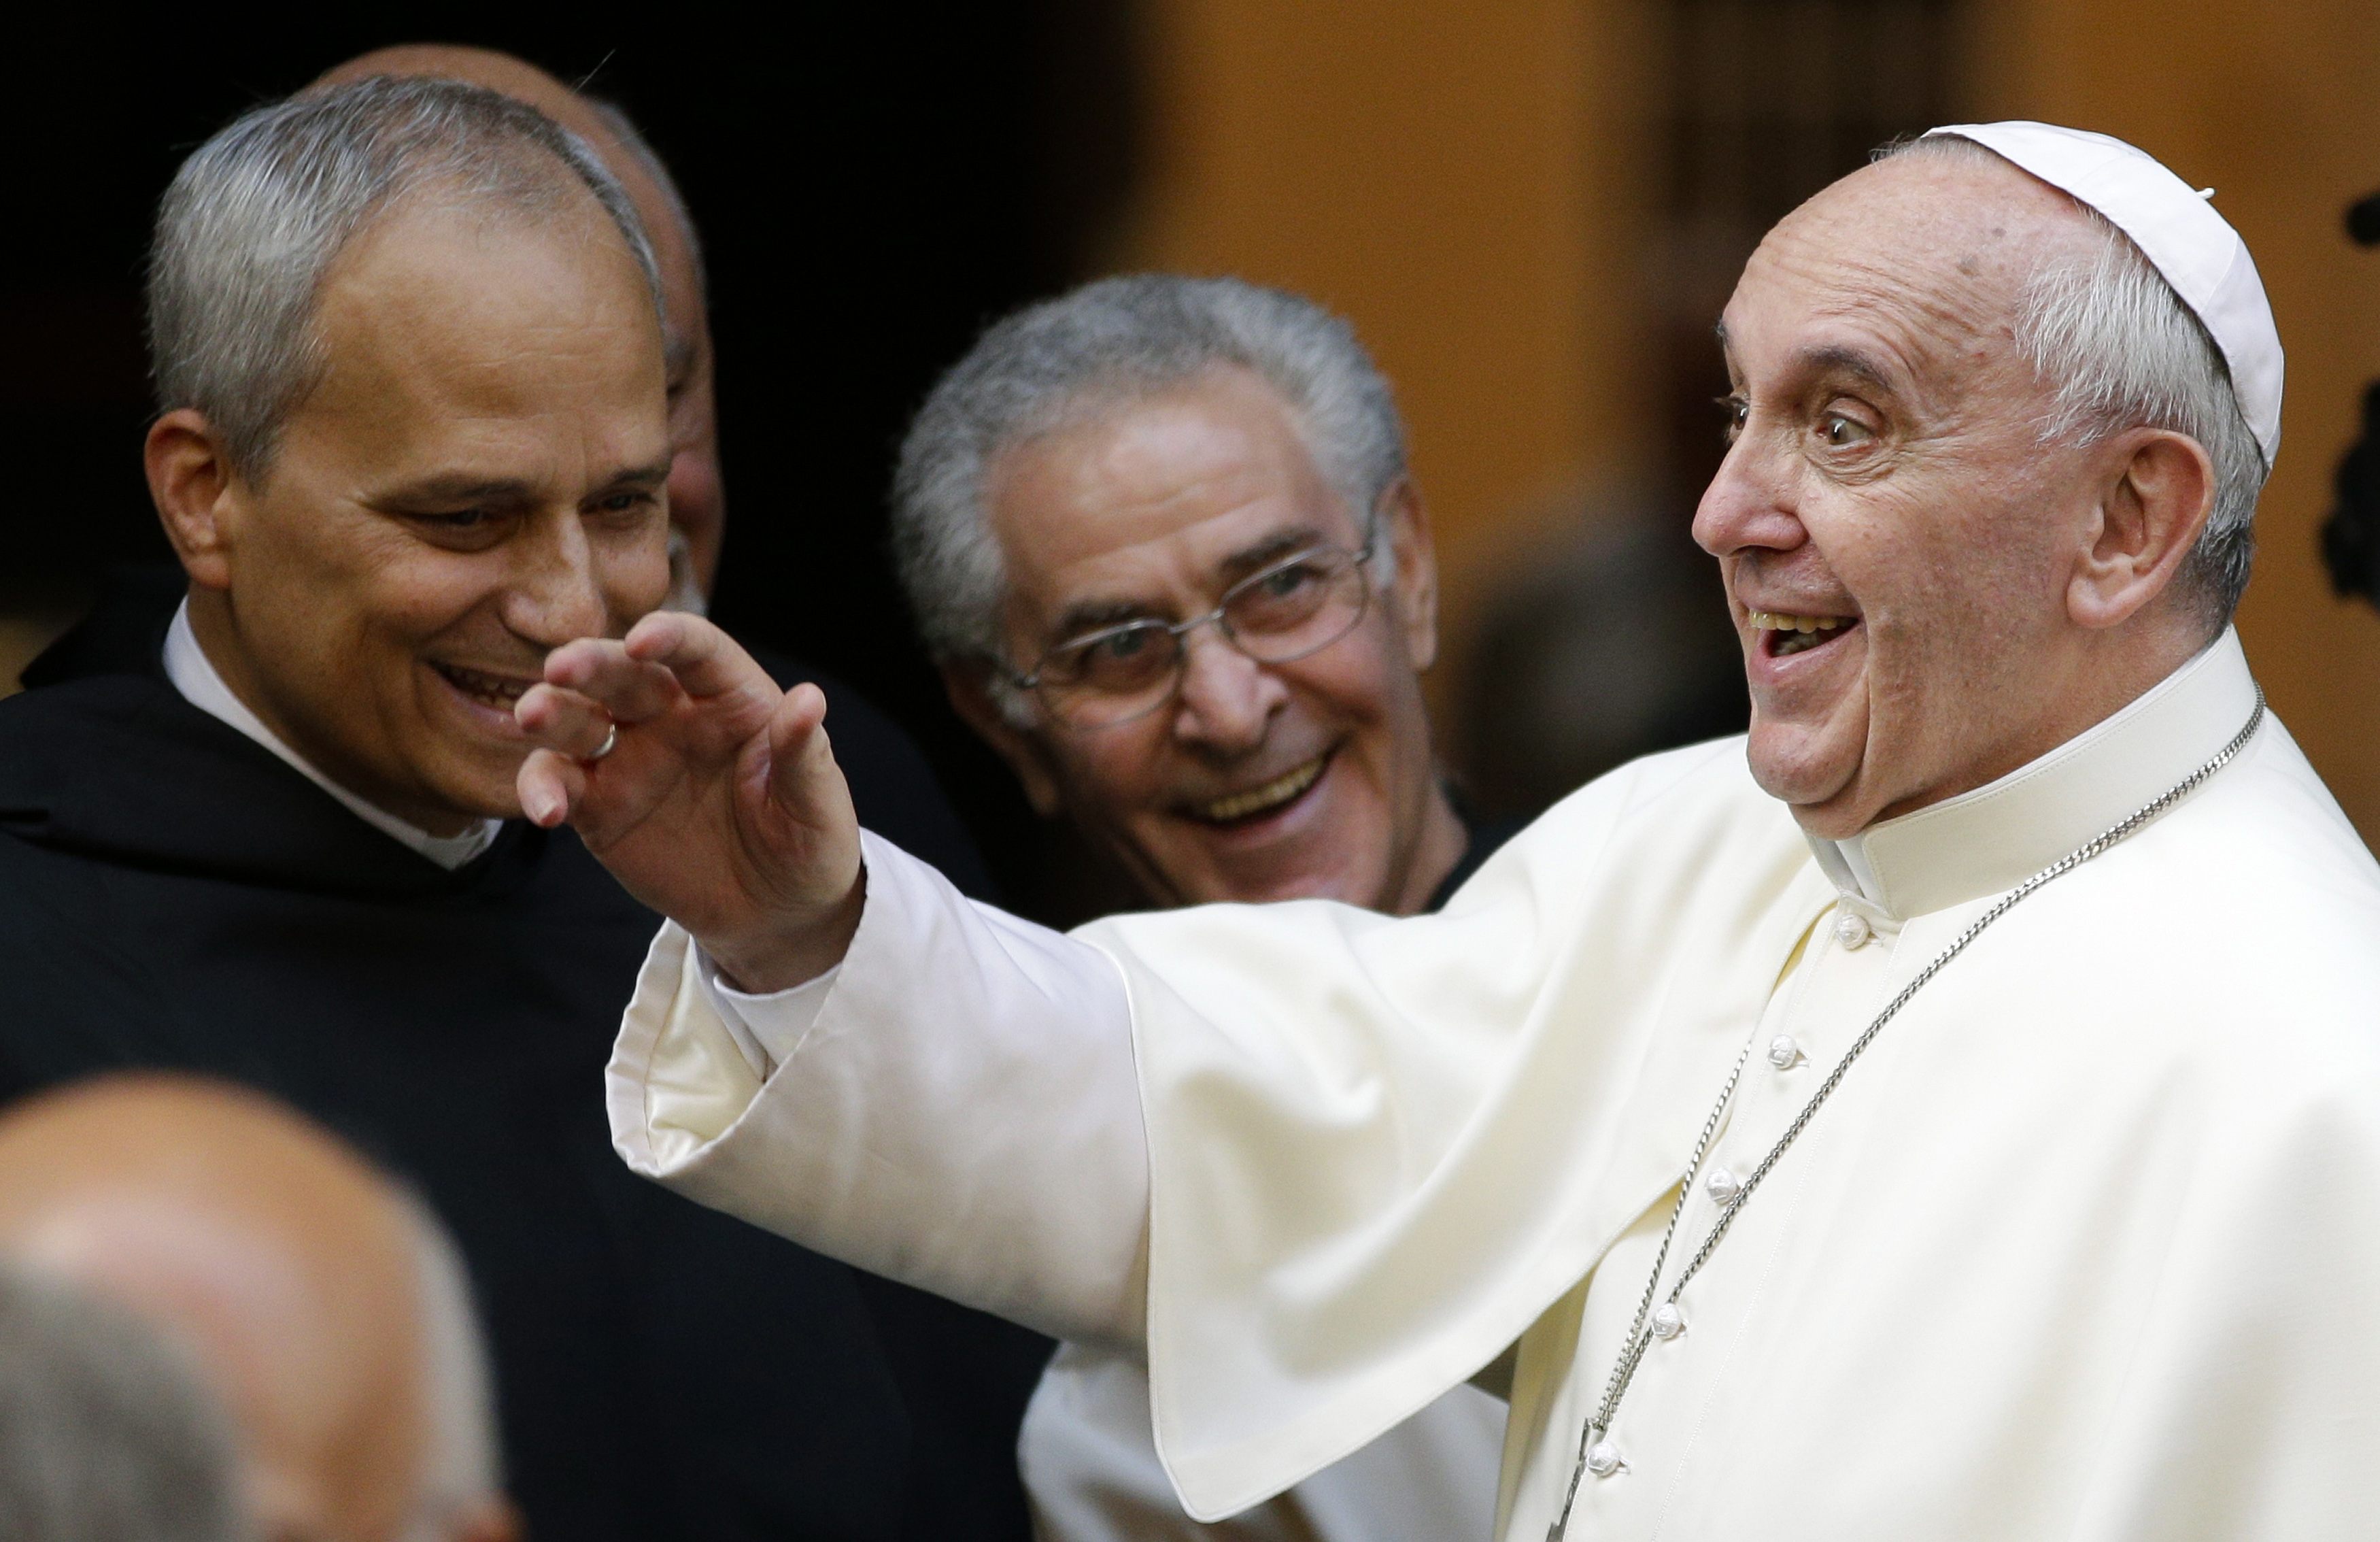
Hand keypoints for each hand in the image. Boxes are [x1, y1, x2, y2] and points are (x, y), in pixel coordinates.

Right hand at [515, 613, 862, 990]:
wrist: (777, 912)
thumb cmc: (808, 843)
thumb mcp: (818, 804)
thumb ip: (805, 752)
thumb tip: (809, 699)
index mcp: (730, 698)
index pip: (696, 650)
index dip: (669, 637)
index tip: (644, 640)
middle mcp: (671, 716)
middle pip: (622, 672)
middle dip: (589, 662)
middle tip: (561, 667)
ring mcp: (628, 758)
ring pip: (577, 718)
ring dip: (550, 711)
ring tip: (533, 716)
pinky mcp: (598, 806)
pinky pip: (558, 784)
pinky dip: (542, 788)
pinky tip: (546, 810)